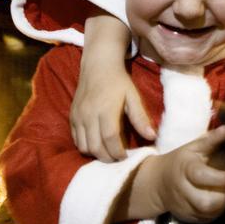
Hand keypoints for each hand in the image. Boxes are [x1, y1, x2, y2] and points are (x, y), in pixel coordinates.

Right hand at [71, 15, 155, 161]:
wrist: (97, 65)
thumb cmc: (118, 81)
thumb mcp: (133, 96)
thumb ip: (140, 117)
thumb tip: (152, 137)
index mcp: (105, 109)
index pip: (110, 139)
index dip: (118, 152)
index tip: (126, 157)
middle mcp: (89, 114)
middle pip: (95, 147)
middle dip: (108, 158)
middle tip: (118, 158)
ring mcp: (78, 116)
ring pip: (83, 146)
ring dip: (96, 153)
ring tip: (108, 151)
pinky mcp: (72, 116)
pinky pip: (76, 139)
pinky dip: (86, 146)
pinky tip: (97, 142)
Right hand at [147, 125, 224, 222]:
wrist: (158, 182)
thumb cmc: (182, 160)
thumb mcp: (194, 147)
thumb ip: (213, 140)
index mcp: (185, 169)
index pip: (201, 176)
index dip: (218, 178)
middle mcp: (182, 190)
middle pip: (205, 201)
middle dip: (222, 195)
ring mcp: (184, 207)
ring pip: (208, 212)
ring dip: (221, 203)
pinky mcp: (188, 218)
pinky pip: (207, 219)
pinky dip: (215, 211)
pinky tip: (217, 199)